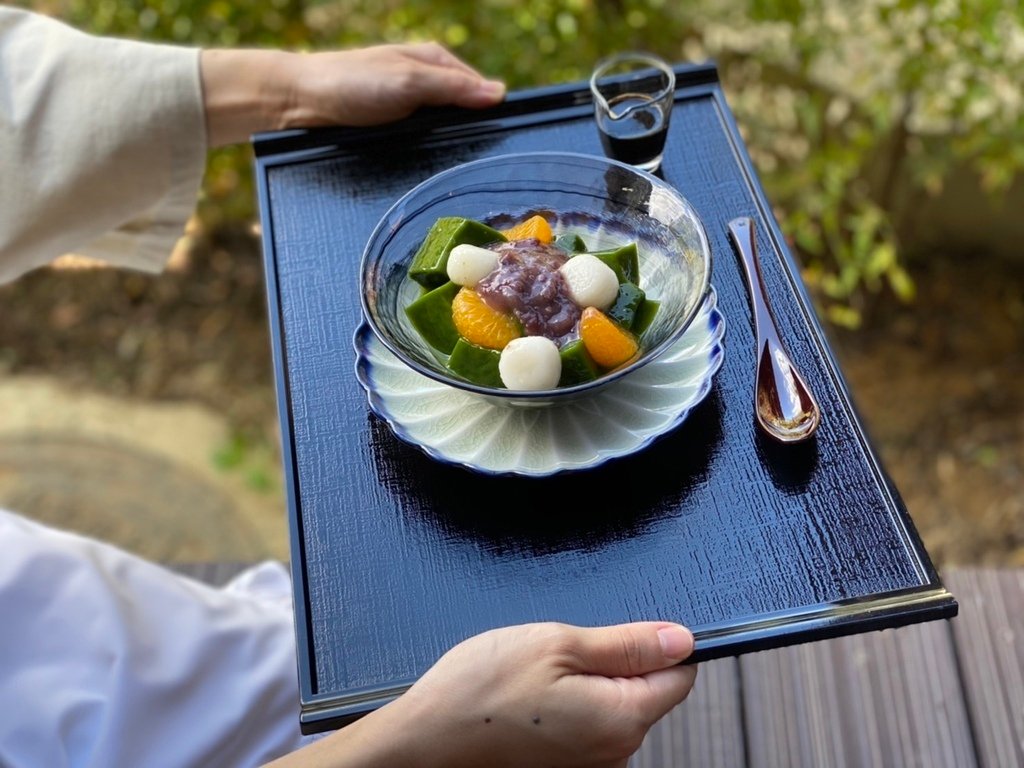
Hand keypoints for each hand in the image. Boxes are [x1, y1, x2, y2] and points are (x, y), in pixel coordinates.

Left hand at [201, 43, 505, 146]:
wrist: (298, 101)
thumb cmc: (351, 83)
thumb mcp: (409, 82)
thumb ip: (453, 88)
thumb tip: (499, 94)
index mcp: (434, 61)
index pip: (479, 88)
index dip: (489, 113)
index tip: (498, 139)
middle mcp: (423, 82)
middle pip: (462, 113)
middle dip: (468, 134)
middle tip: (475, 161)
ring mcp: (407, 107)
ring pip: (442, 132)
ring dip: (445, 149)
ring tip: (453, 169)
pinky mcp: (391, 129)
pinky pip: (420, 144)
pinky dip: (425, 154)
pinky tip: (426, 167)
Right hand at [265, 621, 697, 767]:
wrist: (423, 744)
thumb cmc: (479, 691)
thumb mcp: (555, 644)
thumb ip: (626, 644)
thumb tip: (682, 639)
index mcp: (621, 718)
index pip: (678, 676)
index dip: (657, 644)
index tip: (617, 633)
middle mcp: (615, 755)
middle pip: (644, 694)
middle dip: (612, 665)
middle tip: (558, 652)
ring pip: (611, 710)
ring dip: (586, 687)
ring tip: (535, 678)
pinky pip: (584, 730)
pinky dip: (566, 710)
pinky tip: (527, 702)